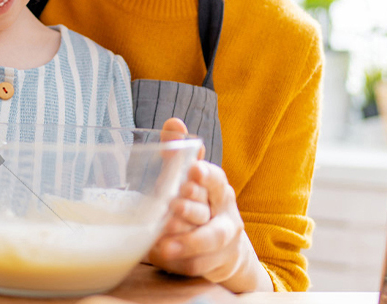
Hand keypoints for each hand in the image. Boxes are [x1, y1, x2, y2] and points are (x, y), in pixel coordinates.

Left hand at [148, 117, 271, 292]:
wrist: (222, 248)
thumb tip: (174, 122)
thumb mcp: (186, 179)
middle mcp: (223, 213)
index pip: (215, 178)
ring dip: (187, 241)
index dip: (205, 174)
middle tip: (172, 206)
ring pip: (208, 239)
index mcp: (217, 188)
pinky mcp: (215, 263)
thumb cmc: (198, 204)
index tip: (193, 170)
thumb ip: (178, 153)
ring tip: (163, 243)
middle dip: (190, 209)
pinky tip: (167, 259)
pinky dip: (184, 262)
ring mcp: (222, 240)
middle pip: (208, 210)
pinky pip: (201, 264)